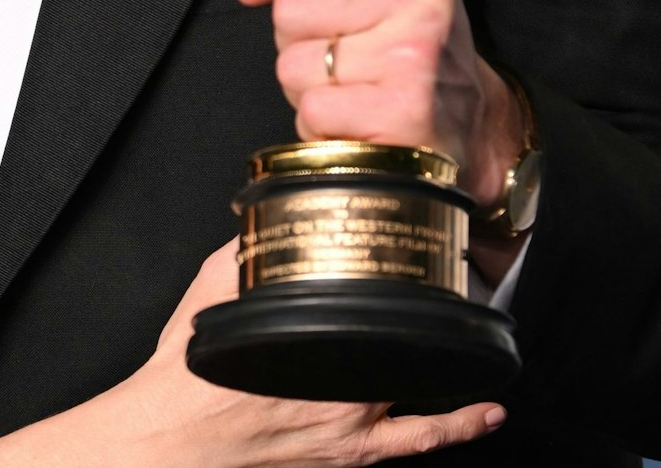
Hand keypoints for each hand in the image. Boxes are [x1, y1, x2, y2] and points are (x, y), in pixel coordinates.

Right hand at [106, 240, 504, 465]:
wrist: (171, 440)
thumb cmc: (188, 378)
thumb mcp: (211, 296)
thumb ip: (244, 256)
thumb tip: (259, 217)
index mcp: (311, 342)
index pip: (380, 305)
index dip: (414, 280)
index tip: (436, 255)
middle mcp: (340, 387)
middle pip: (404, 342)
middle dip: (434, 315)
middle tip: (460, 287)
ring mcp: (351, 426)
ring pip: (420, 385)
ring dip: (455, 364)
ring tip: (487, 339)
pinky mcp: (350, 454)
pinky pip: (419, 441)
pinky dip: (459, 427)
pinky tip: (489, 413)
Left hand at [237, 0, 522, 212]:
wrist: (467, 123)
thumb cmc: (403, 43)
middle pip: (289, 8)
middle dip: (306, 37)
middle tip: (355, 50)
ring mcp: (413, 52)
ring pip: (292, 64)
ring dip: (314, 85)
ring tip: (360, 84)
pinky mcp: (403, 111)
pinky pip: (313, 110)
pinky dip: (327, 124)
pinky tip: (364, 117)